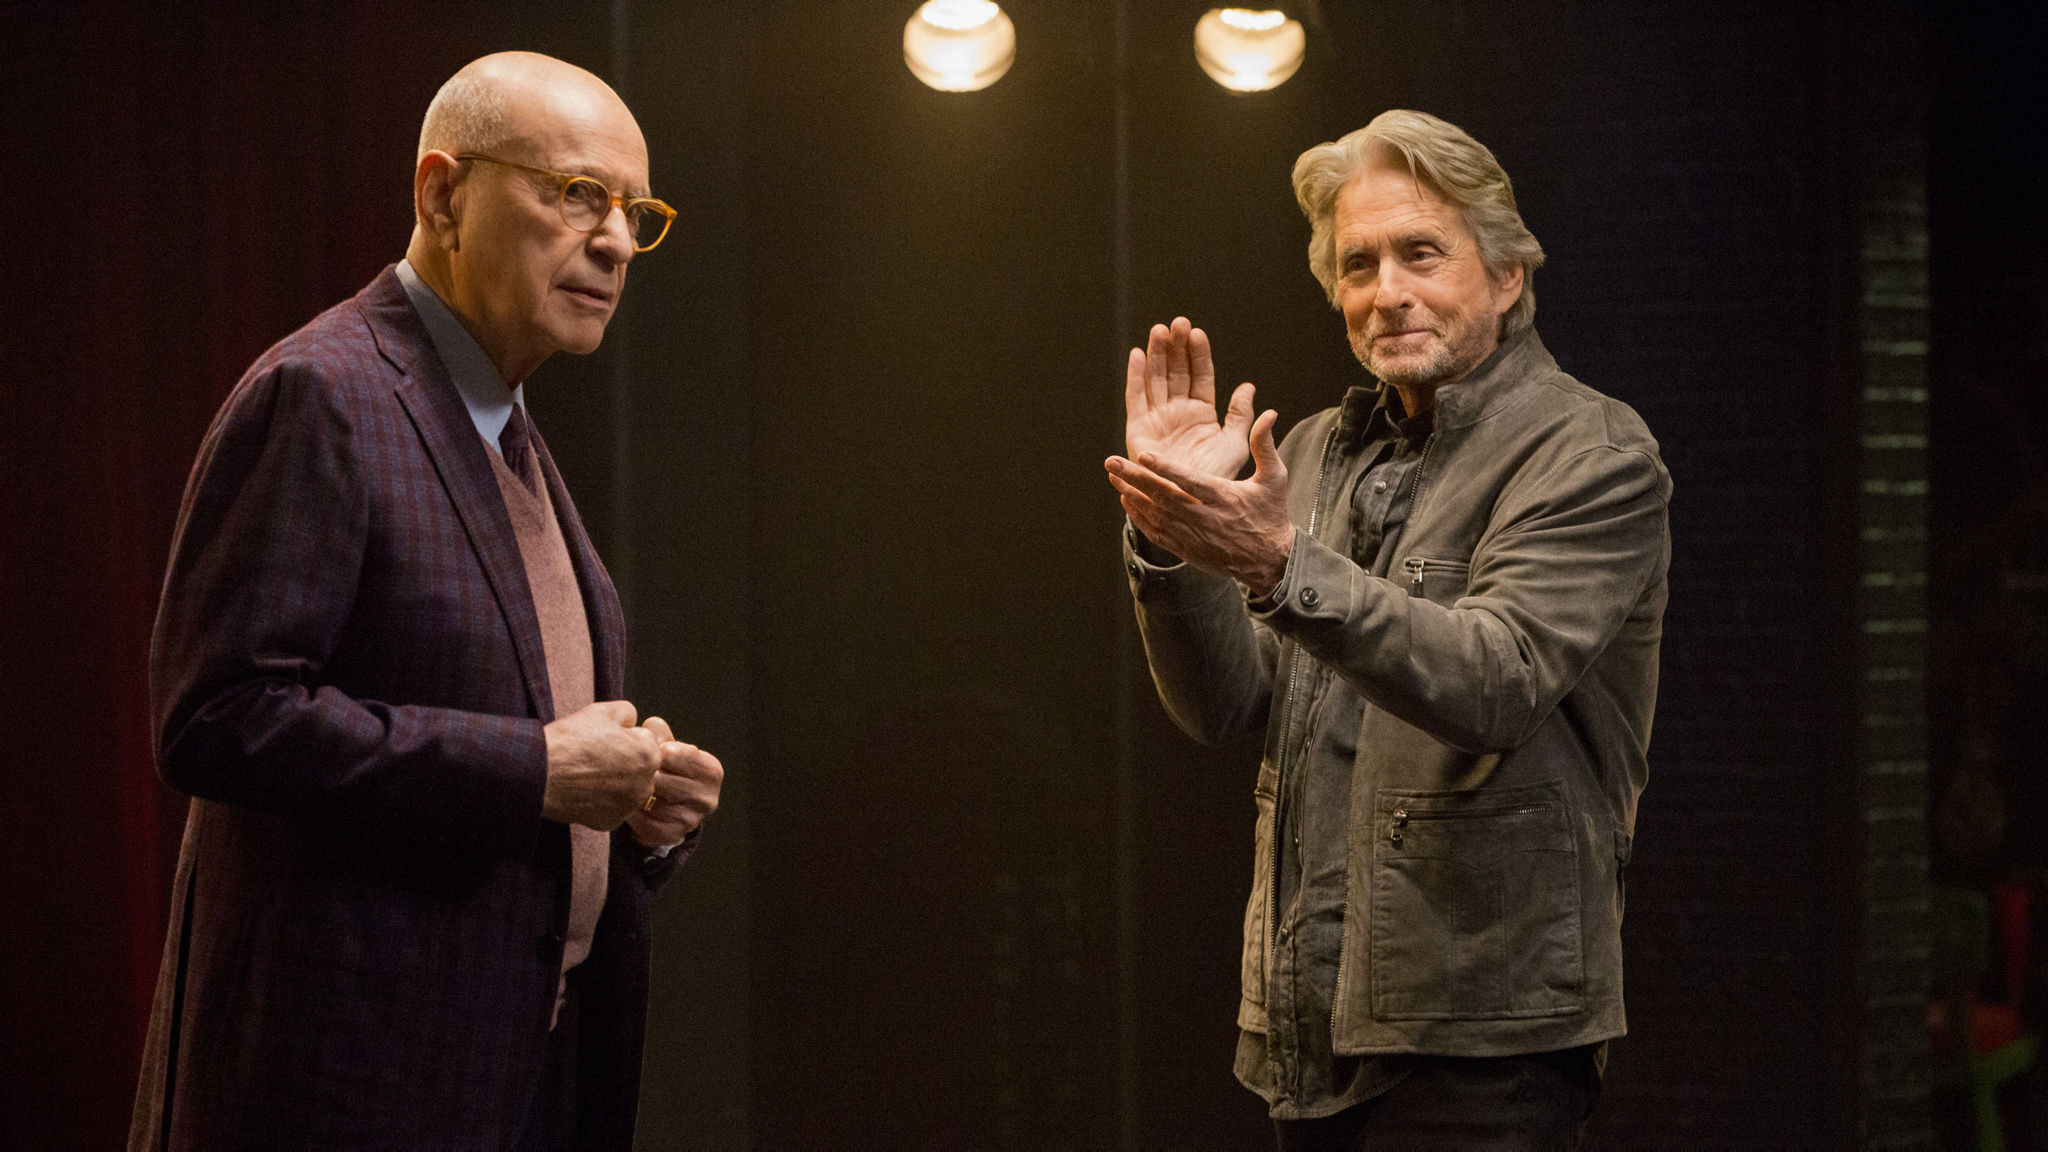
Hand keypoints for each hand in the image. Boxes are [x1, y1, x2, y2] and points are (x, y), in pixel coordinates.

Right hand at [541, 700, 660, 830]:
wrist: (539, 772)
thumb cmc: (570, 740)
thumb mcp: (603, 711)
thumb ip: (629, 713)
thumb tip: (633, 723)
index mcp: (648, 755)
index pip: (645, 742)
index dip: (623, 738)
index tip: (603, 740)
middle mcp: (644, 785)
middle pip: (639, 769)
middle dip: (623, 762)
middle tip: (594, 757)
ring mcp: (627, 807)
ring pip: (626, 790)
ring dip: (613, 783)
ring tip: (586, 772)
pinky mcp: (609, 822)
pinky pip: (611, 808)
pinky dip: (599, 801)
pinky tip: (582, 790)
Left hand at [628, 716, 724, 847]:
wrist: (668, 805)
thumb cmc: (667, 769)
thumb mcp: (668, 747)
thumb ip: (658, 734)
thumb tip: (651, 726)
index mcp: (712, 771)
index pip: (675, 754)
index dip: (655, 750)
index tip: (651, 752)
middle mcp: (708, 799)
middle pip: (660, 780)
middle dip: (643, 773)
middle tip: (633, 770)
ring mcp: (691, 820)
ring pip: (651, 802)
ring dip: (634, 793)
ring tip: (629, 786)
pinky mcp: (673, 836)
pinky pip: (643, 823)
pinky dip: (632, 813)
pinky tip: (630, 805)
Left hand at [1105, 408, 1294, 592]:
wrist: (1269, 560)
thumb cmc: (1270, 515)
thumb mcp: (1274, 479)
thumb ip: (1265, 446)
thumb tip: (1269, 413)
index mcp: (1223, 497)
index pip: (1189, 480)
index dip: (1165, 468)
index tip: (1143, 455)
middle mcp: (1203, 517)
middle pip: (1163, 496)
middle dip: (1135, 478)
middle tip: (1111, 461)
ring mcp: (1191, 535)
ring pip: (1155, 514)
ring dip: (1132, 494)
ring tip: (1113, 477)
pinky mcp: (1185, 549)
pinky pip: (1156, 532)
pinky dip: (1139, 517)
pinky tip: (1126, 501)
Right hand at [1124, 316, 1257, 479]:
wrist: (1189, 503)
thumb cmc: (1215, 479)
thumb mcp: (1234, 444)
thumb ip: (1240, 415)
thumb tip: (1248, 387)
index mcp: (1201, 413)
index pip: (1200, 376)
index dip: (1198, 354)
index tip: (1197, 333)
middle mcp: (1178, 411)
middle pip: (1176, 371)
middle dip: (1176, 347)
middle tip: (1177, 323)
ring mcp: (1158, 418)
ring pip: (1156, 379)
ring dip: (1156, 354)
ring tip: (1159, 330)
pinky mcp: (1139, 429)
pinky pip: (1136, 398)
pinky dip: (1135, 377)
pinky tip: (1136, 355)